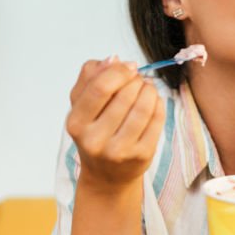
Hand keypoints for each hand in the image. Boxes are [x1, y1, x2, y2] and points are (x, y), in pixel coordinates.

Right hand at [66, 57, 164, 188]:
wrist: (106, 175)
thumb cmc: (94, 131)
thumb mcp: (82, 105)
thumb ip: (91, 76)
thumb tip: (113, 59)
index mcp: (76, 123)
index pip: (100, 88)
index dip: (119, 71)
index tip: (129, 67)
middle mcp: (95, 140)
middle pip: (125, 95)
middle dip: (136, 80)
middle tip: (138, 80)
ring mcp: (119, 151)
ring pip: (144, 107)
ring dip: (149, 90)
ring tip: (146, 88)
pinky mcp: (141, 156)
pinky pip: (157, 120)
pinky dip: (158, 104)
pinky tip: (153, 102)